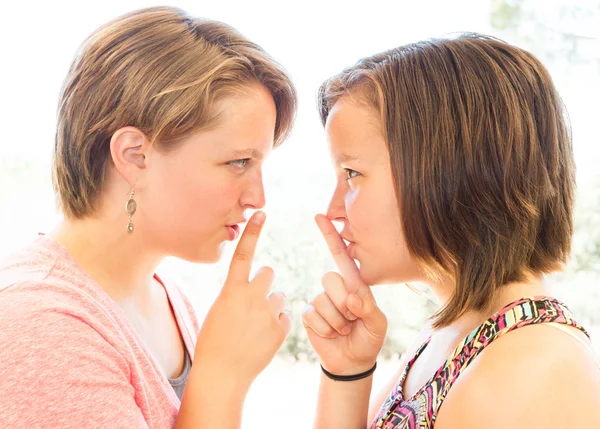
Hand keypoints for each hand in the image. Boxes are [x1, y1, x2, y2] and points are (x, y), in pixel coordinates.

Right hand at [194, 211, 291, 385]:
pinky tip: (263, 339)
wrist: (221, 375)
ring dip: (271, 307)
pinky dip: (277, 325)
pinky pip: (285, 317)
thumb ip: (236, 294)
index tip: (261, 213)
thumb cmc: (213, 342)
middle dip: (264, 284)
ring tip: (255, 327)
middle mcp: (252, 297)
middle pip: (269, 273)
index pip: (244, 254)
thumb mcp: (218, 311)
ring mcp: (268, 314)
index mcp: (231, 291)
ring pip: (279, 297)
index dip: (253, 232)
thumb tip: (253, 286)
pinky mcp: (281, 330)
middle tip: (253, 303)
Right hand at [303, 214, 387, 375]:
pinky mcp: (309, 314)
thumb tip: (350, 300)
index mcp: (354, 283)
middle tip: (353, 320)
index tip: (321, 215)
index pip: (340, 254)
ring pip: (322, 301)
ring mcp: (321, 300)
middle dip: (343, 304)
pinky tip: (332, 334)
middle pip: (330, 279)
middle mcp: (336, 288)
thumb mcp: (378, 325)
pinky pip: (312, 315)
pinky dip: (325, 329)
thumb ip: (369, 310)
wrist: (352, 361)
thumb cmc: (369, 338)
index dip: (331, 235)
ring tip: (344, 330)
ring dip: (336, 322)